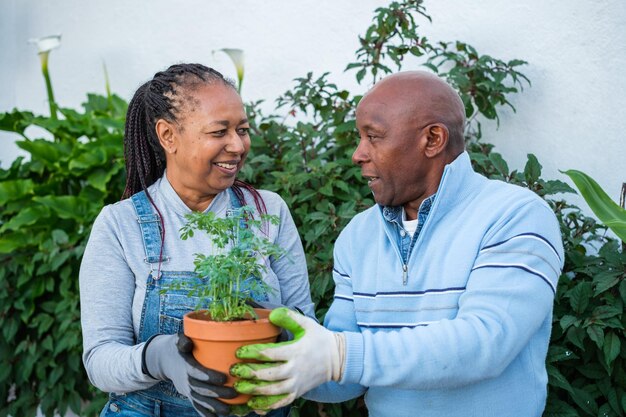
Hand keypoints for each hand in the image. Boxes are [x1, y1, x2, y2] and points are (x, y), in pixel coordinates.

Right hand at [143, 333, 236, 415]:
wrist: (164, 360)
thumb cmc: (177, 348)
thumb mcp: (178, 341)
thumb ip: (182, 341)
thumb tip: (188, 342)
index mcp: (185, 366)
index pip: (197, 372)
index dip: (209, 376)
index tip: (223, 378)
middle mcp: (186, 380)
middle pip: (201, 389)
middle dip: (217, 394)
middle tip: (234, 394)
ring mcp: (187, 390)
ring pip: (200, 401)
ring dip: (214, 407)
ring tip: (228, 411)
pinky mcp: (189, 396)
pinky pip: (197, 406)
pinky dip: (206, 414)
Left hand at [230, 307, 344, 411]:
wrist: (337, 359)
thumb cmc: (319, 339)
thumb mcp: (306, 324)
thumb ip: (288, 317)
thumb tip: (271, 314)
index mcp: (295, 351)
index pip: (269, 353)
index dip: (251, 353)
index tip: (239, 352)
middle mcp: (294, 369)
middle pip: (267, 375)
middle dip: (248, 373)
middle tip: (234, 371)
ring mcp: (296, 383)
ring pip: (272, 391)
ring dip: (254, 390)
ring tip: (239, 387)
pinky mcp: (297, 392)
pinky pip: (280, 402)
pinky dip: (267, 405)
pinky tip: (254, 405)